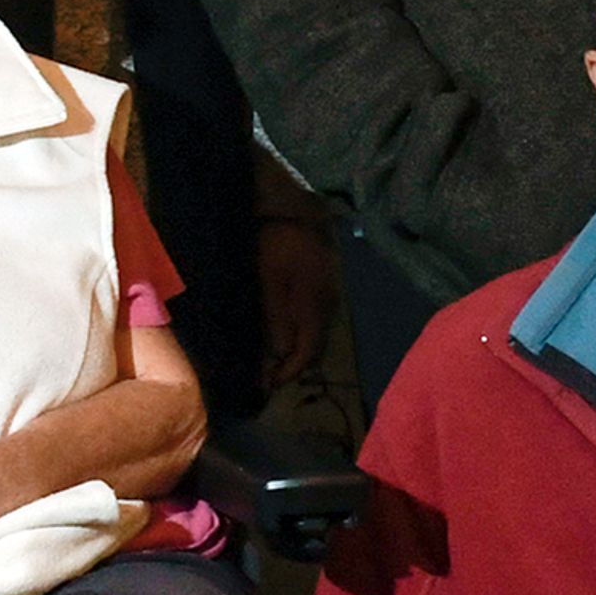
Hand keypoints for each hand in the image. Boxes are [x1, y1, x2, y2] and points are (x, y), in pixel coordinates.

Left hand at [260, 215, 338, 391]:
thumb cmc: (279, 244)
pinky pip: (313, 320)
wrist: (298, 209)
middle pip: (314, 346)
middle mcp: (327, 306)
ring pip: (315, 334)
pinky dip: (298, 333)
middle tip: (267, 377)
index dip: (290, 372)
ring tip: (272, 360)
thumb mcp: (270, 281)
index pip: (308, 351)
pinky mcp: (323, 287)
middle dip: (292, 365)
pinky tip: (283, 334)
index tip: (269, 384)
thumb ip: (276, 318)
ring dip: (296, 350)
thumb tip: (281, 353)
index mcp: (314, 307)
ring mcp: (328, 296)